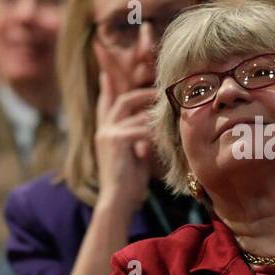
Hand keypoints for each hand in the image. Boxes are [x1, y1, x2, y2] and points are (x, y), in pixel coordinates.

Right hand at [93, 71, 155, 211]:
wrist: (117, 201)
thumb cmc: (128, 184)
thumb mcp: (134, 156)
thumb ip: (139, 139)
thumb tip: (152, 128)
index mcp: (105, 133)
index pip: (104, 105)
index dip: (105, 89)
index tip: (105, 74)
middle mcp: (103, 130)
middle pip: (123, 101)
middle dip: (142, 94)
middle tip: (160, 91)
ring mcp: (107, 134)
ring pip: (137, 115)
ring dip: (155, 117)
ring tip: (171, 115)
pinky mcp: (116, 140)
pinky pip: (140, 128)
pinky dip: (154, 132)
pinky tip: (165, 136)